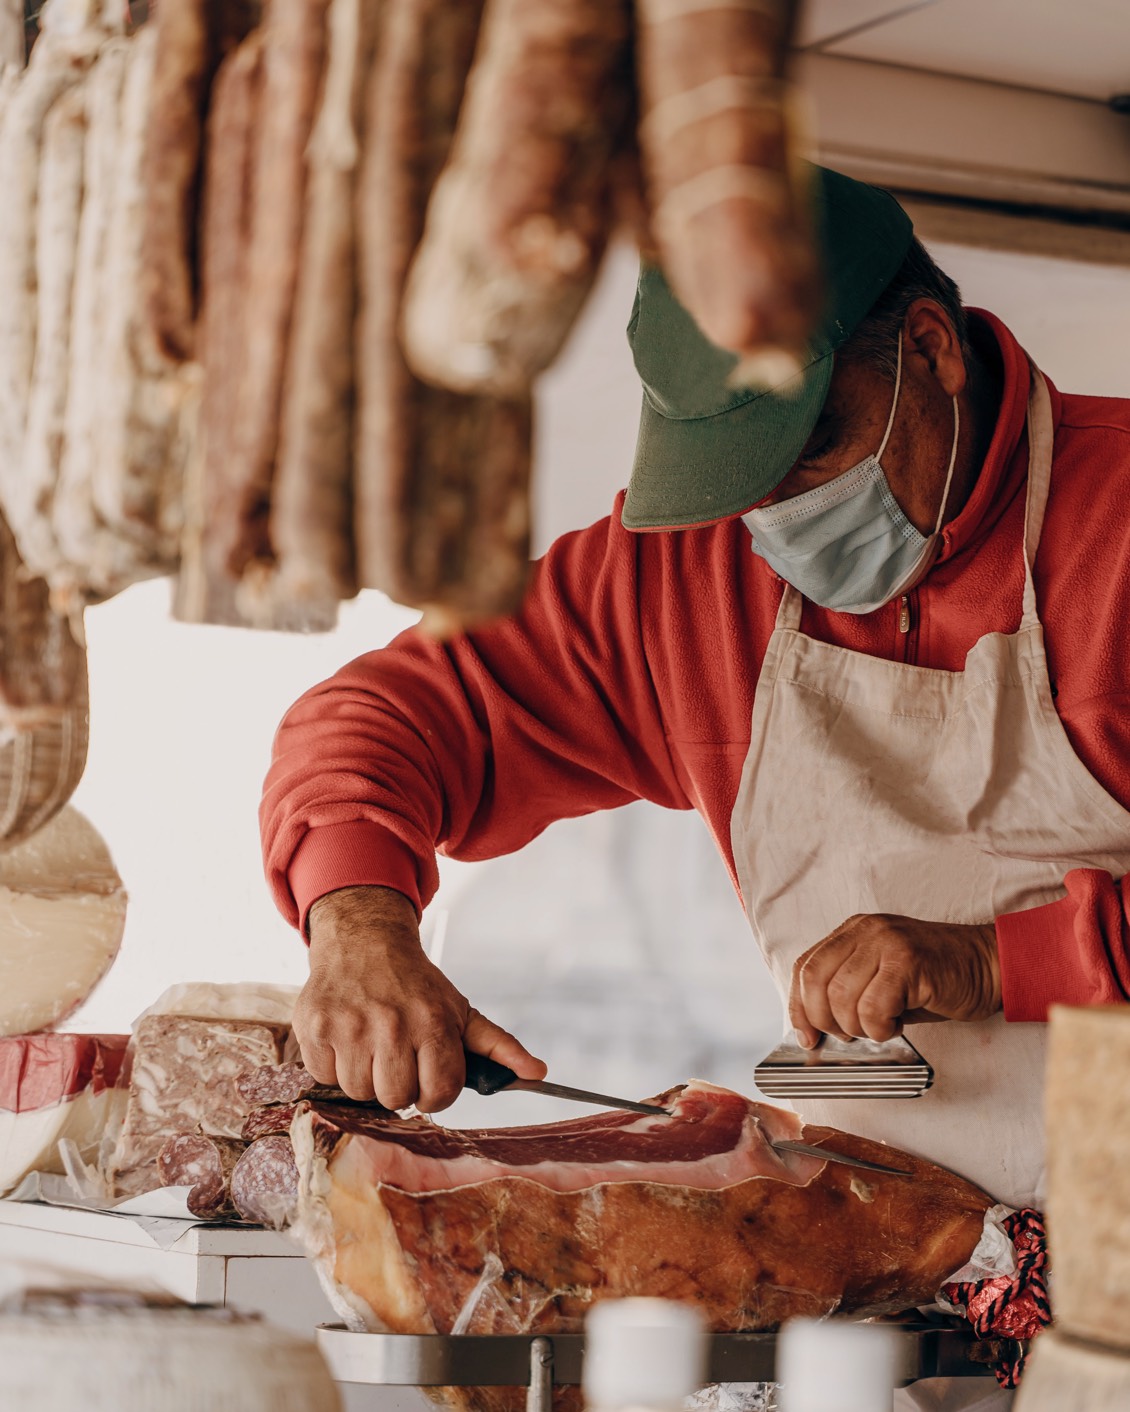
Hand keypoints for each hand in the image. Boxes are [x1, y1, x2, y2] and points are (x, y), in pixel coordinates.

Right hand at [294, 885, 546, 1110]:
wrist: (364, 940)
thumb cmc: (414, 984)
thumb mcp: (459, 1009)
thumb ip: (498, 1046)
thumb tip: (538, 1074)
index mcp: (433, 1023)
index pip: (440, 1094)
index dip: (434, 1090)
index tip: (427, 1073)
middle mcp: (391, 1025)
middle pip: (396, 1100)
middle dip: (398, 1084)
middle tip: (396, 1055)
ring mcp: (349, 1026)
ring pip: (358, 1092)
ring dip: (364, 1075)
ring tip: (370, 1043)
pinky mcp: (314, 1027)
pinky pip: (324, 1077)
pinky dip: (333, 1063)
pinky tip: (345, 1036)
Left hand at [788, 912, 1001, 1048]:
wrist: (990, 965)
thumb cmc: (938, 979)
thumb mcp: (883, 977)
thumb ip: (849, 990)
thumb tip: (816, 1028)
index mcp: (853, 931)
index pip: (805, 966)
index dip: (798, 1006)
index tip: (806, 1036)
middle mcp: (866, 930)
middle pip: (816, 981)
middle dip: (825, 1021)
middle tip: (850, 1036)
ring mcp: (886, 942)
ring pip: (842, 997)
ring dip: (858, 1027)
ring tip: (882, 1026)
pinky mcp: (908, 962)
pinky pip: (873, 1007)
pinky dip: (880, 1028)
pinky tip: (898, 1024)